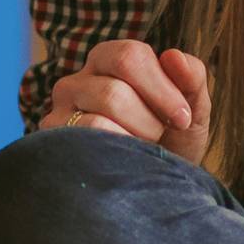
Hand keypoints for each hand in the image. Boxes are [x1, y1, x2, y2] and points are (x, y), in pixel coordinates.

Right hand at [40, 41, 210, 160]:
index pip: (129, 56)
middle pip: (114, 91)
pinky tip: (122, 160)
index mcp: (107, 60)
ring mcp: (59, 112)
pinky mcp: (52, 140)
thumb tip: (173, 57)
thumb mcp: (191, 109)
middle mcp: (76, 81)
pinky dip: (116, 150)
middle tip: (158, 137)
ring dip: (135, 136)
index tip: (182, 117)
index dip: (162, 88)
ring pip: (97, 117)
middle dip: (148, 120)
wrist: (156, 187)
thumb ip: (190, 77)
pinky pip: (87, 137)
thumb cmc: (171, 141)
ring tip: (139, 147)